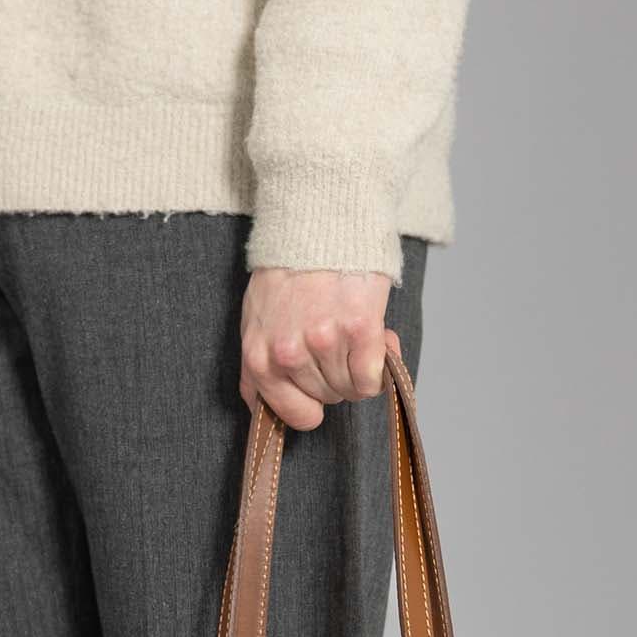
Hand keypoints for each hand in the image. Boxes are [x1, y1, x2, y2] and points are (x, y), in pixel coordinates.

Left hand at [240, 268, 398, 429]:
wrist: (319, 221)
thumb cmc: (290, 269)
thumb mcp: (257, 318)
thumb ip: (263, 364)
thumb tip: (279, 405)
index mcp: (258, 357)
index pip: (293, 415)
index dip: (312, 403)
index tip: (319, 383)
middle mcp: (287, 355)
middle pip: (327, 399)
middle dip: (336, 376)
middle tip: (337, 339)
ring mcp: (322, 342)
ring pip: (350, 390)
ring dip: (358, 367)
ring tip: (352, 331)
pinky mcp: (357, 329)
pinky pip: (371, 379)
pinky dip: (379, 364)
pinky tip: (374, 338)